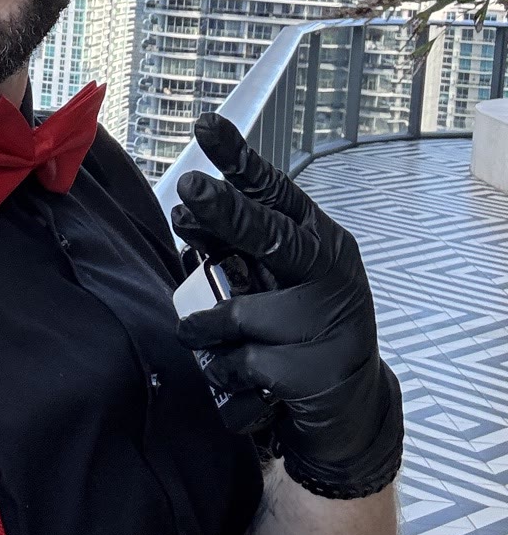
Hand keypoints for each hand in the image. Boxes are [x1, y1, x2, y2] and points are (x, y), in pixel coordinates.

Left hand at [170, 113, 402, 499]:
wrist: (349, 408)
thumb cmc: (302, 329)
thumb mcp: (275, 280)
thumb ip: (236, 248)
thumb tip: (185, 213)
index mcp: (319, 240)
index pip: (274, 192)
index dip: (239, 159)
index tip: (207, 126)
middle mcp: (330, 272)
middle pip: (269, 235)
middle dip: (225, 212)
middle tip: (189, 188)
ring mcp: (327, 321)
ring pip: (240, 312)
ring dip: (205, 327)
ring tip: (200, 335)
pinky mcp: (315, 370)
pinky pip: (241, 362)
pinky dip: (225, 370)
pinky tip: (236, 376)